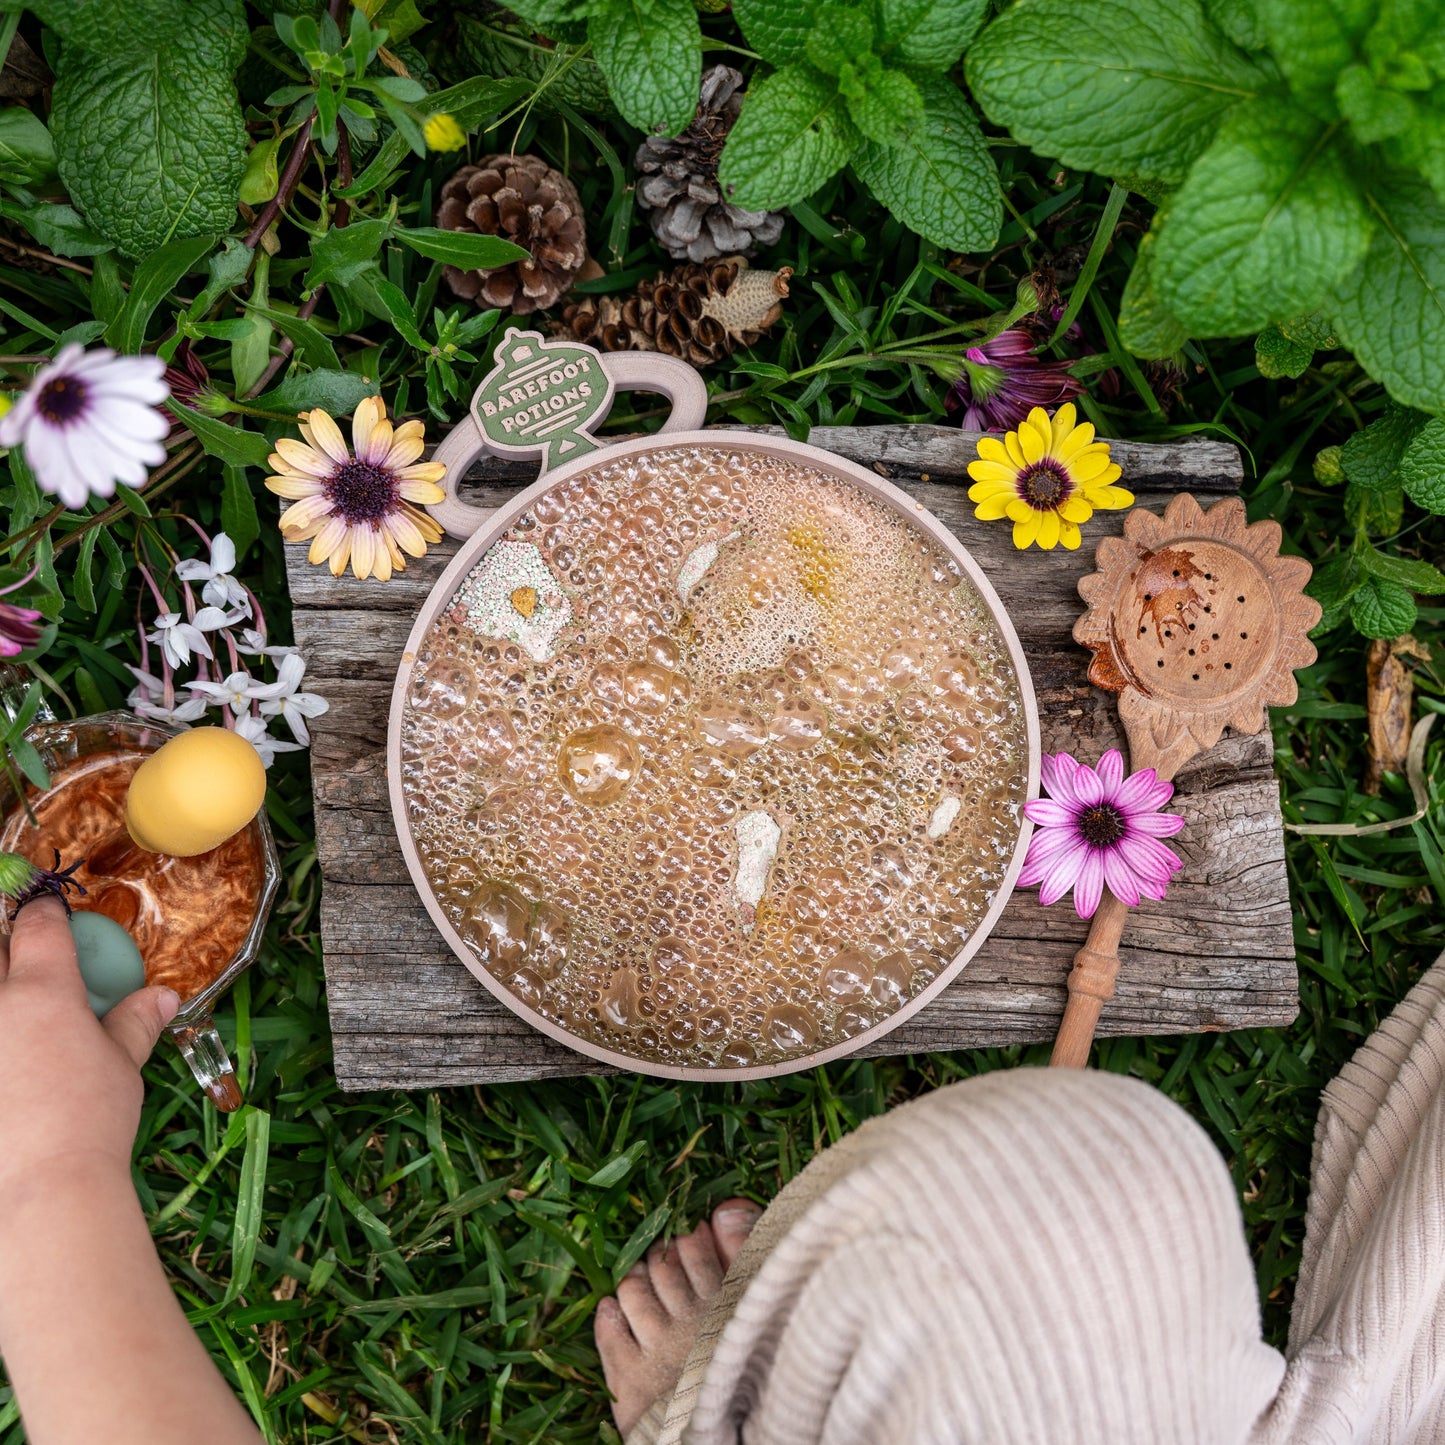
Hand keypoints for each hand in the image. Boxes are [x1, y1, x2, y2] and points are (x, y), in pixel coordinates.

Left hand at [0, 897, 177, 1205]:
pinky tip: (9, 1059)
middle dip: (4, 940)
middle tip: (19, 950)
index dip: (45, 914)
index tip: (50, 914)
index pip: (39, 928)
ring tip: (14, 1009)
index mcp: (41, 991)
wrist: (41, 1185)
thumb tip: (163, 996)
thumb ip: (135, 1023)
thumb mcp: (121, 1065)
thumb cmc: (90, 1119)